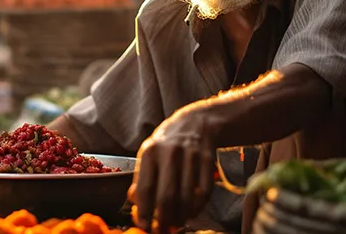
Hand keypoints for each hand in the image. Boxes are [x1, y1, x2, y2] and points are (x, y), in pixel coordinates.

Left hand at [128, 109, 216, 233]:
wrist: (197, 122)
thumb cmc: (168, 144)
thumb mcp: (150, 153)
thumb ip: (142, 178)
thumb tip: (137, 205)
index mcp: (150, 152)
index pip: (145, 189)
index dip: (144, 212)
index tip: (144, 224)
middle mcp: (170, 153)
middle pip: (166, 197)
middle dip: (164, 220)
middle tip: (164, 229)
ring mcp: (191, 156)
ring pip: (186, 199)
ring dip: (182, 217)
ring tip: (178, 222)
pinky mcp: (208, 160)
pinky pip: (204, 193)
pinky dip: (198, 208)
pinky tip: (192, 211)